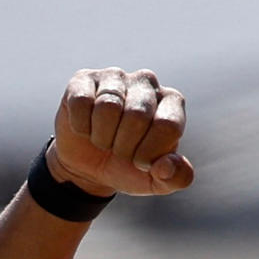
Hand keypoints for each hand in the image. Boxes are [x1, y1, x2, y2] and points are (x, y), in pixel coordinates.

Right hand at [49, 67, 193, 195]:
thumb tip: (166, 166)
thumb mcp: (158, 182)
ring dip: (101, 137)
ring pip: (108, 106)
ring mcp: (115, 77)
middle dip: (124, 146)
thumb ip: (177, 178)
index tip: (140, 162)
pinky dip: (81, 126)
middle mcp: (147, 82)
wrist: (89, 166)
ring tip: (103, 140)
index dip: (149, 153)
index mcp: (172, 102)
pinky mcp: (84, 78)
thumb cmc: (129, 168)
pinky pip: (81, 101)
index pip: (168, 125)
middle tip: (119, 152)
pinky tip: (86, 128)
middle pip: (137, 115)